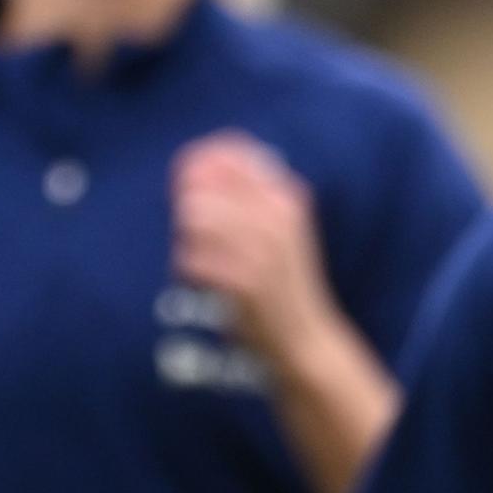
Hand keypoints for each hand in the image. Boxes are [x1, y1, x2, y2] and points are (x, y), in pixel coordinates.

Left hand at [171, 133, 345, 367]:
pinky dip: (188, 269)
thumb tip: (192, 168)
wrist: (306, 339)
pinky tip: (206, 283)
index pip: (228, 153)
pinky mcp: (244, 280)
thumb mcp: (279, 228)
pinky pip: (190, 258)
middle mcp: (276, 215)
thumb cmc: (282, 283)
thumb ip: (245, 196)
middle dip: (186, 210)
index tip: (189, 188)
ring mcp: (262, 247)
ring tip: (203, 260)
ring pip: (192, 218)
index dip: (196, 165)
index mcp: (285, 196)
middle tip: (197, 237)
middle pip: (200, 186)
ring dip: (187, 240)